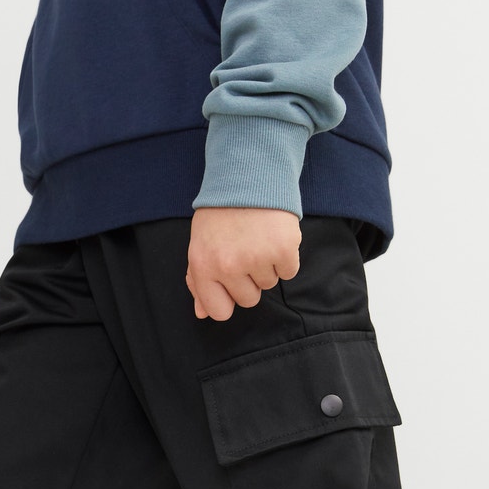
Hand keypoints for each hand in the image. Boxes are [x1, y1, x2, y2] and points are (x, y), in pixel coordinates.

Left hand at [185, 206, 301, 320]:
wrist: (248, 175)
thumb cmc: (221, 213)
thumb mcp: (200, 244)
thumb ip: (199, 281)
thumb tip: (202, 313)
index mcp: (203, 267)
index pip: (219, 312)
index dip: (228, 299)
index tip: (231, 283)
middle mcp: (228, 266)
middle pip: (249, 299)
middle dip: (249, 280)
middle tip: (246, 250)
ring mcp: (257, 259)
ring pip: (269, 284)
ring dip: (267, 265)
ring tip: (258, 238)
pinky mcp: (283, 249)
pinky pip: (289, 272)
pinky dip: (286, 257)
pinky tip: (274, 236)